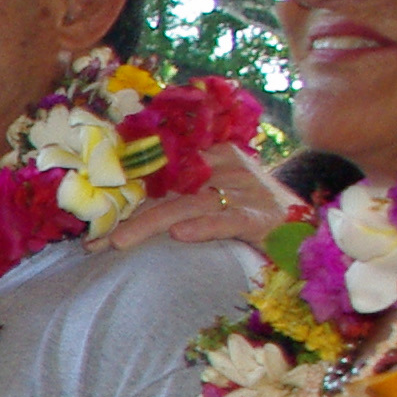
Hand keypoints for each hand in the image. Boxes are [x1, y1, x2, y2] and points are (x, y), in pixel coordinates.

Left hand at [90, 144, 290, 252]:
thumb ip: (181, 189)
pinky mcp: (259, 217)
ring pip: (188, 204)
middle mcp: (224, 168)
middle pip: (167, 188)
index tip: (91, 210)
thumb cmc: (252, 207)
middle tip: (94, 240)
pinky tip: (181, 234)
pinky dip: (205, 226)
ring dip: (150, 224)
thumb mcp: (216, 189)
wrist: (305, 223)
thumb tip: (129, 203)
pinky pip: (228, 219)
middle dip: (127, 214)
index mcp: (212, 155)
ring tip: (118, 241)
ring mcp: (242, 191)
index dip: (125, 187)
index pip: (161, 167)